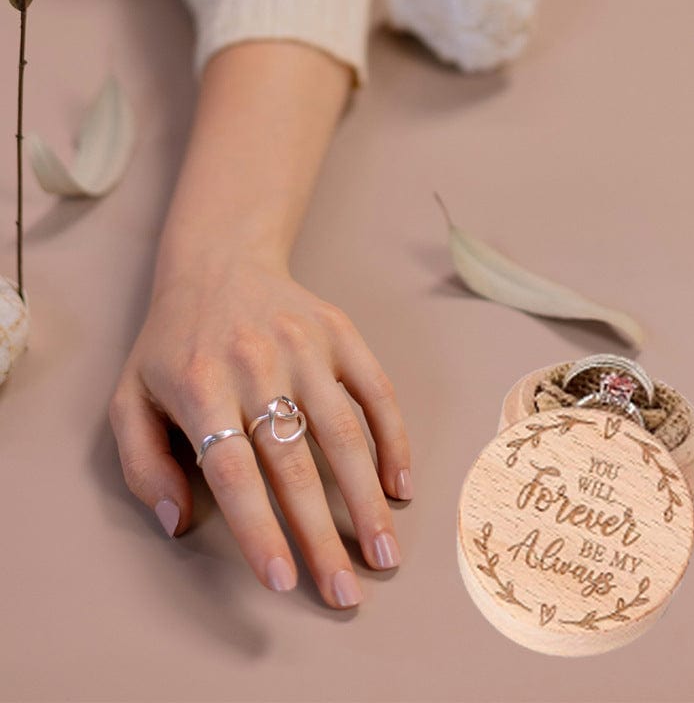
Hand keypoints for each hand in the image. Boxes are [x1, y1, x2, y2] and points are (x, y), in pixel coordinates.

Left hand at [108, 255, 412, 607]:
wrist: (220, 264)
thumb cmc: (174, 342)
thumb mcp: (129, 397)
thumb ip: (142, 464)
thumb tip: (177, 524)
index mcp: (199, 386)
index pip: (234, 472)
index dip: (260, 530)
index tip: (285, 582)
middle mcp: (257, 365)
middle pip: (295, 464)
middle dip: (323, 536)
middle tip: (346, 593)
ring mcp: (306, 346)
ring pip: (344, 433)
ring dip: (369, 498)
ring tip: (385, 552)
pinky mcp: (341, 333)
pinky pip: (377, 390)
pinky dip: (395, 438)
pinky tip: (400, 483)